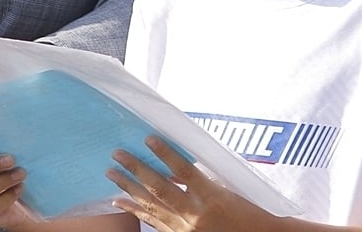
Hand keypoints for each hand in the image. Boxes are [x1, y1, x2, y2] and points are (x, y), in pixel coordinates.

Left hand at [107, 137, 285, 231]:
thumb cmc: (249, 217)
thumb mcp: (229, 192)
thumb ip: (204, 179)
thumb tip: (175, 167)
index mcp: (212, 199)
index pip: (184, 172)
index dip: (166, 154)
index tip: (149, 138)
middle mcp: (195, 216)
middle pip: (160, 189)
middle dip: (136, 170)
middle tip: (118, 154)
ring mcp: (184, 230)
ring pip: (151, 206)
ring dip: (128, 188)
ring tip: (112, 173)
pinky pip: (152, 222)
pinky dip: (134, 210)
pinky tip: (119, 201)